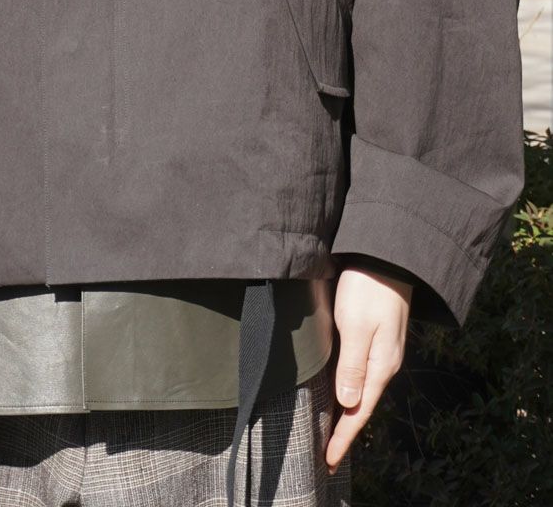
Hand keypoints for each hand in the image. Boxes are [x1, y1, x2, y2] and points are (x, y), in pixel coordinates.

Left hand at [325, 266, 411, 472]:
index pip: (360, 411)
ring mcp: (383, 350)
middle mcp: (384, 362)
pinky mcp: (377, 336)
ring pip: (363, 389)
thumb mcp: (356, 325)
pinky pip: (362, 373)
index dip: (344, 437)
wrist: (388, 255)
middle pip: (363, 405)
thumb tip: (349, 402)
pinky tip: (342, 391)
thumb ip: (352, 364)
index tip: (329, 461)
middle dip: (346, 430)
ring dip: (348, 411)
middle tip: (328, 454)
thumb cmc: (368, 288)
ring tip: (333, 430)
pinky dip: (351, 389)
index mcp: (380, 365)